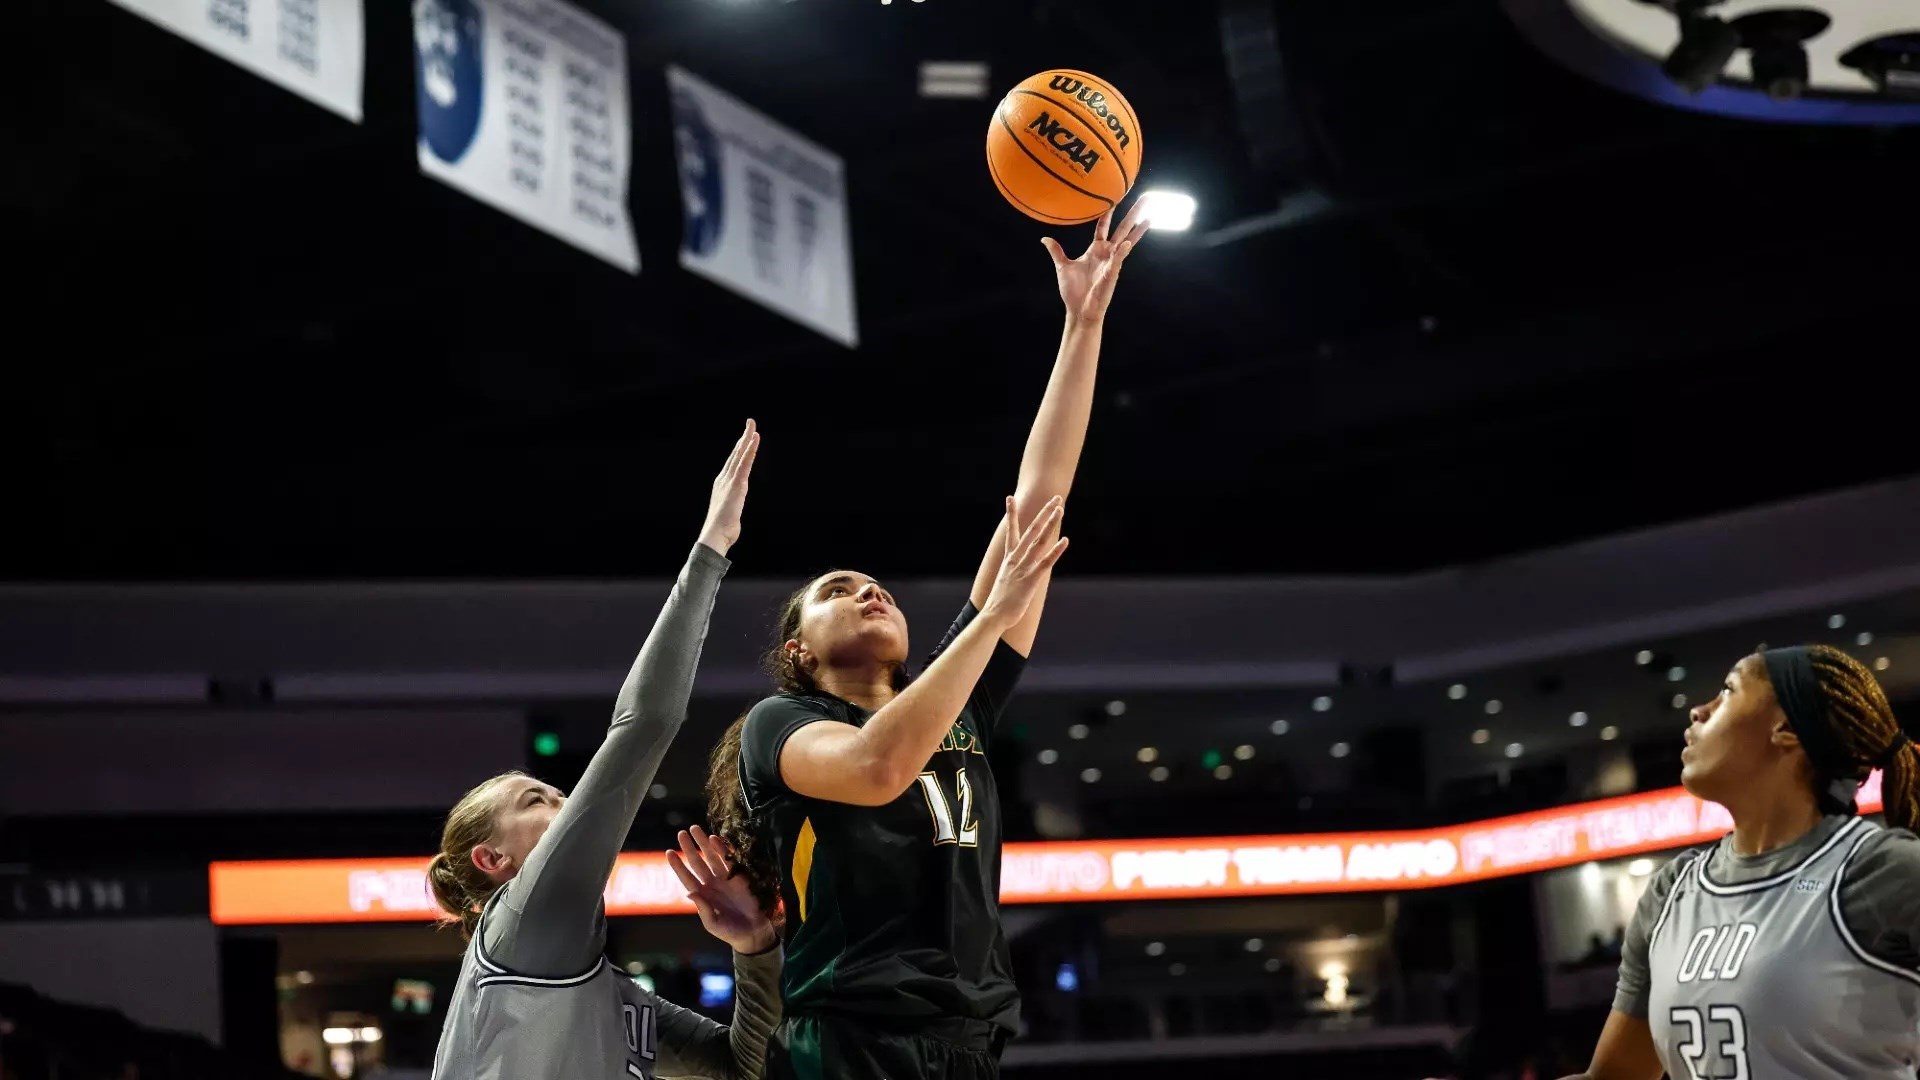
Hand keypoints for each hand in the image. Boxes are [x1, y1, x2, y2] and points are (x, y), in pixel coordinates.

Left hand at [668, 825, 776, 954]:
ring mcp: (724, 878)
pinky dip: (722, 849)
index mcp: (702, 895)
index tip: (669, 852)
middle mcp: (711, 884)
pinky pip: (728, 859)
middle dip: (689, 848)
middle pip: (697, 862)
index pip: (686, 877)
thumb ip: (703, 909)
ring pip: (711, 857)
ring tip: (695, 829)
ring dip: (703, 843)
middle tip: (681, 833)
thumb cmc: (730, 931)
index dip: (678, 865)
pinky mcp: (739, 876)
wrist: (752, 932)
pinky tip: (714, 839)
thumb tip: (689, 893)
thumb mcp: (712, 923)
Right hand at [697, 420, 758, 556]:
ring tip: (752, 426)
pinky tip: (755, 439)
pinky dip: (750, 450)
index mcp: (722, 484)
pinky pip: (745, 463)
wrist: (716, 534)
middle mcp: (724, 478)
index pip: (733, 462)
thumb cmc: (722, 527)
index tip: (745, 437)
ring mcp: (729, 480)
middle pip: (735, 454)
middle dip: (743, 437)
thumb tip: (732, 511)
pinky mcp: (736, 484)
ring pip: (740, 455)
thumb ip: (731, 505)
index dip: (739, 448)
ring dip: (747, 439)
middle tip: (750, 423)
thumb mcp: (728, 511)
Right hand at [979, 496, 1069, 630]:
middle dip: (1044, 513)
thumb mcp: (1005, 581)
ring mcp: (1023, 567)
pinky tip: (1065, 540)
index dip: (1010, 514)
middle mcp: (1015, 558)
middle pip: (1031, 530)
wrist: (993, 615)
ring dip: (1051, 523)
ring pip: (1039, 540)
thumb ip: (1012, 572)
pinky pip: (1045, 562)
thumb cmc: (1000, 602)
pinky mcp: (1030, 579)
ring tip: (1060, 509)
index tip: (1010, 497)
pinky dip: (1056, 551)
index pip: (1010, 531)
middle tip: (1054, 499)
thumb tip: (1014, 572)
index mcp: (1008, 558)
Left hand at [1041, 200, 1150, 324]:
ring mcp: (1112, 263)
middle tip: (1146, 199)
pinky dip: (1121, 252)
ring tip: (1150, 216)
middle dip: (1133, 214)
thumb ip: (1056, 251)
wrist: (1079, 311)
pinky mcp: (1112, 274)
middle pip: (1122, 228)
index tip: (1113, 198)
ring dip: (1138, 229)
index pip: (1103, 226)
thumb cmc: (1073, 292)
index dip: (1108, 212)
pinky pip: (1118, 260)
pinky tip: (1126, 243)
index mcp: (1096, 250)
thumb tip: (1045, 239)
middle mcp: (1107, 253)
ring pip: (1127, 241)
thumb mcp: (1062, 266)